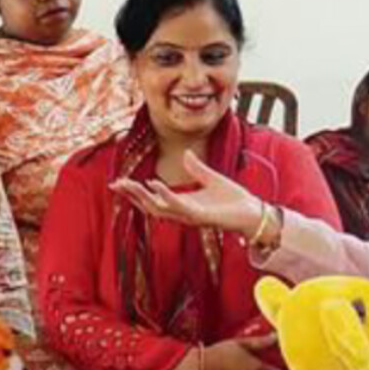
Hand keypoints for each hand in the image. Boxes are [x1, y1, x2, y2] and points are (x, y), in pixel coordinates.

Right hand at [110, 151, 263, 235]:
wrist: (253, 212)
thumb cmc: (234, 200)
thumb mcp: (212, 178)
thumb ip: (197, 168)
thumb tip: (186, 154)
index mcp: (183, 203)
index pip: (153, 199)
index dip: (136, 192)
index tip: (119, 182)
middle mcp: (183, 212)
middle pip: (149, 206)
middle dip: (132, 196)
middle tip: (115, 184)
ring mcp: (189, 215)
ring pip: (158, 208)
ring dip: (142, 196)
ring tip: (128, 184)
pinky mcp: (200, 215)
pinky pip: (178, 205)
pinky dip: (165, 195)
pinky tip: (154, 184)